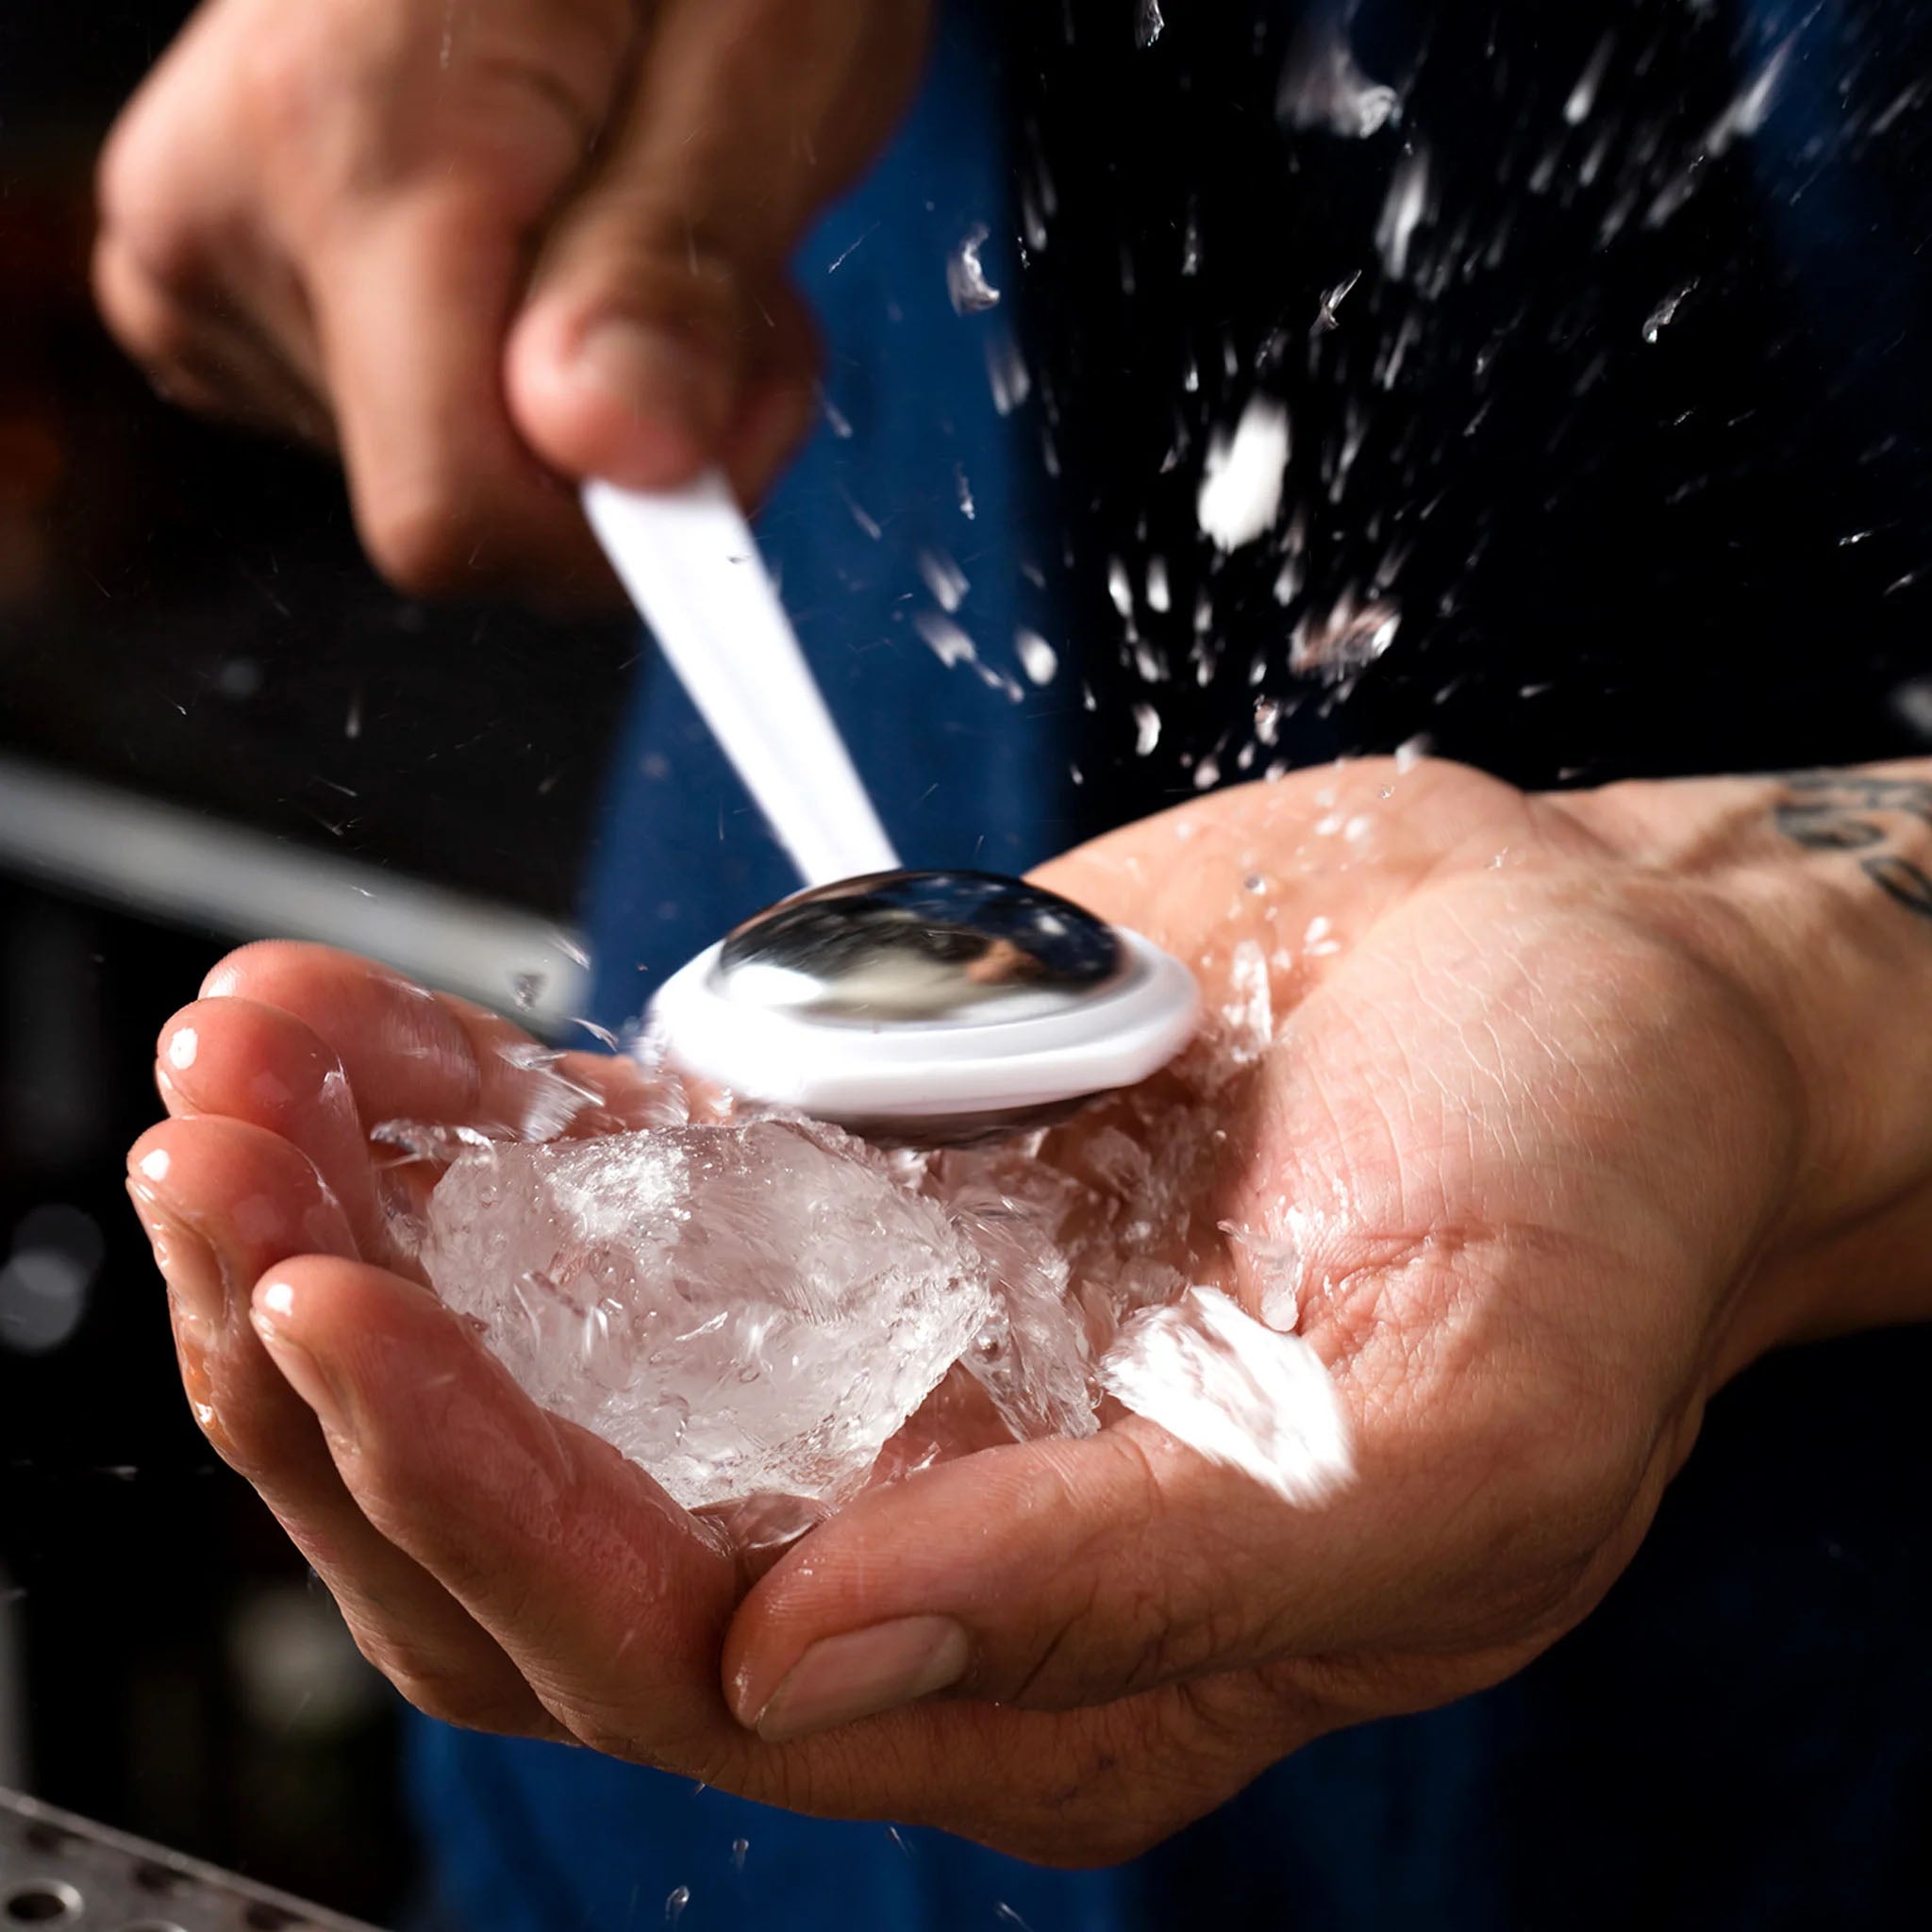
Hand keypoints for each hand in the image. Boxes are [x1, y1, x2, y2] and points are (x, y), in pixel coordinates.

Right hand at [93, 0, 929, 596]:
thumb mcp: (760, 51)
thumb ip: (675, 262)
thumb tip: (617, 450)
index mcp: (352, 140)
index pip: (456, 512)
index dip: (622, 539)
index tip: (729, 477)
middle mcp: (235, 205)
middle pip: (462, 505)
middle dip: (637, 446)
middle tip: (723, 285)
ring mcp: (214, 251)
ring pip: (447, 476)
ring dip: (596, 404)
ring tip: (639, 219)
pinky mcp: (235, 287)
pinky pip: (411, 430)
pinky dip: (521, 377)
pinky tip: (558, 243)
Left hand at [124, 758, 1908, 1861]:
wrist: (1607, 983)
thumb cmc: (1599, 1204)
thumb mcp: (1456, 1438)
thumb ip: (1144, 1585)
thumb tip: (799, 1661)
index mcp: (1055, 1652)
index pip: (674, 1651)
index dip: (474, 1502)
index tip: (328, 1314)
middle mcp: (918, 1516)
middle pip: (534, 1523)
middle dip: (335, 1371)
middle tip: (209, 1181)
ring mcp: (863, 1336)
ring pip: (524, 1342)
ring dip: (345, 1214)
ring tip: (226, 1067)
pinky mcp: (849, 1174)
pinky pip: (599, 1170)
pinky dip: (451, 1102)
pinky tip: (340, 1017)